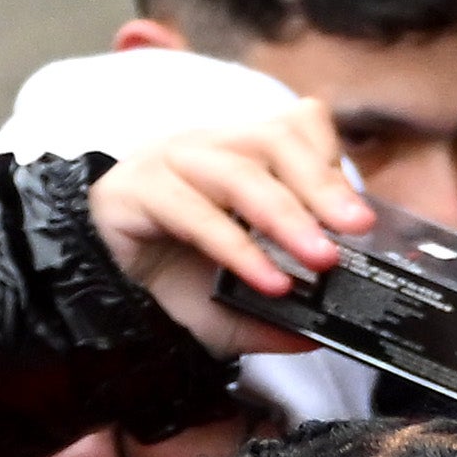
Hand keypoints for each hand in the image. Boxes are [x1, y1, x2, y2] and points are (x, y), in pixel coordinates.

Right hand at [78, 88, 364, 359]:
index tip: (358, 215)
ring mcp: (169, 162)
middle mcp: (208, 148)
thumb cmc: (171, 291)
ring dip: (287, 216)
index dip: (329, 160)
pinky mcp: (136, 190)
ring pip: (238, 170)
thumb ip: (284, 317)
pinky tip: (268, 282)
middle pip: (275, 139)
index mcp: (240, 158)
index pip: (295, 126)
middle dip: (322, 184)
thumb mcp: (241, 308)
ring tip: (321, 261)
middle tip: (356, 230)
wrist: (98, 306)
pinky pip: (194, 210)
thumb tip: (332, 330)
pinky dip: (237, 247)